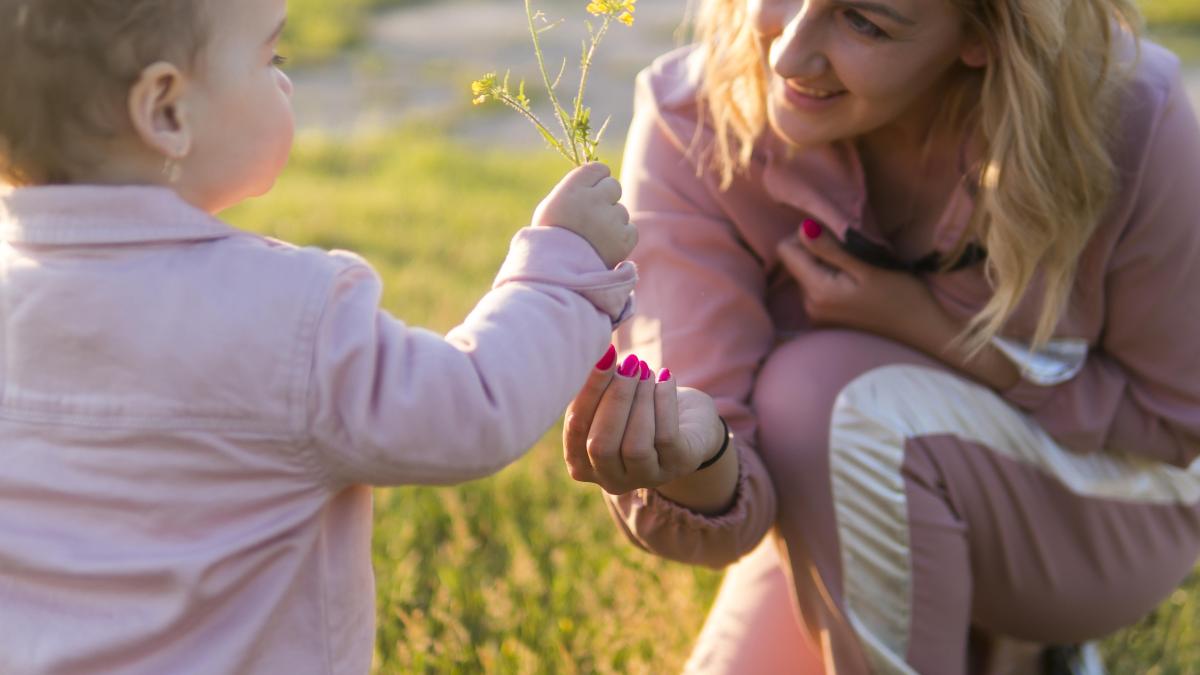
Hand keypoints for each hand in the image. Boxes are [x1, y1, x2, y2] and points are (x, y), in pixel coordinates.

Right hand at [533, 162, 637, 267]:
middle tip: (593, 216)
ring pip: (621, 211)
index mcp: (571, 190)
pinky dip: (621, 238)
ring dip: (612, 222)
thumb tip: (597, 178)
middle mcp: (593, 200)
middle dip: (606, 198)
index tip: (591, 191)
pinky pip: (630, 229)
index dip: (596, 180)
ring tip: (593, 238)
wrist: (556, 276)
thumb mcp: (551, 208)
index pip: (598, 169)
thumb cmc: (550, 240)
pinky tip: (604, 246)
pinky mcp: (624, 239)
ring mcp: (610, 220)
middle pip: (614, 186)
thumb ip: (574, 190)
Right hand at [563, 351, 725, 495]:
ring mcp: (645, 477)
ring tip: (645, 369)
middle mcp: (610, 479)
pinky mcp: (676, 466)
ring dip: (640, 400)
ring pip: (635, 446)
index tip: (602, 358)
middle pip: (601, 445)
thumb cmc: (638, 407)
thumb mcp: (612, 400)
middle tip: (628, 364)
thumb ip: (597, 389)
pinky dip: (664, 401)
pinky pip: (666, 437)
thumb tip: (598, 357)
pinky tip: (665, 377)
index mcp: (582, 462)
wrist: (690, 423)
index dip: (588, 393)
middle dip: (615, 399)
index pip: (576, 429)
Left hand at [779, 220, 1020, 389]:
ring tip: (860, 271)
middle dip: (819, 251)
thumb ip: (831, 249)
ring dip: (828, 266)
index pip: (786, 251)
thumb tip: (802, 229)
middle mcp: (809, 306)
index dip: (806, 236)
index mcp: (817, 291)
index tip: (835, 237)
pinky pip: (818, 288)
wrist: (922, 331)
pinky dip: (833, 280)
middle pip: (796, 262)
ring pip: (808, 274)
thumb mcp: (867, 266)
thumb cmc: (902, 296)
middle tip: (853, 255)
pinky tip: (858, 286)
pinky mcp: (827, 320)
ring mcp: (817, 315)